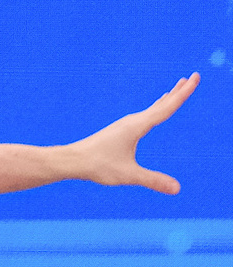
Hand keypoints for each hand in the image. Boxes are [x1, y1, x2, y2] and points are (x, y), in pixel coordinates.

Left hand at [72, 72, 197, 193]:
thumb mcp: (128, 174)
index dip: (183, 93)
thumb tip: (177, 189)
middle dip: (178, 91)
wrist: (71, 160)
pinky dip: (153, 109)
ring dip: (166, 99)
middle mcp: (132, 121)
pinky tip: (151, 112)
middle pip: (161, 104)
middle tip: (193, 76)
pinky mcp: (119, 131)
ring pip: (151, 109)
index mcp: (138, 126)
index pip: (167, 108)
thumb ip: (153, 180)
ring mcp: (125, 125)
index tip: (195, 77)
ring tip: (174, 90)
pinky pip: (143, 116)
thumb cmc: (97, 165)